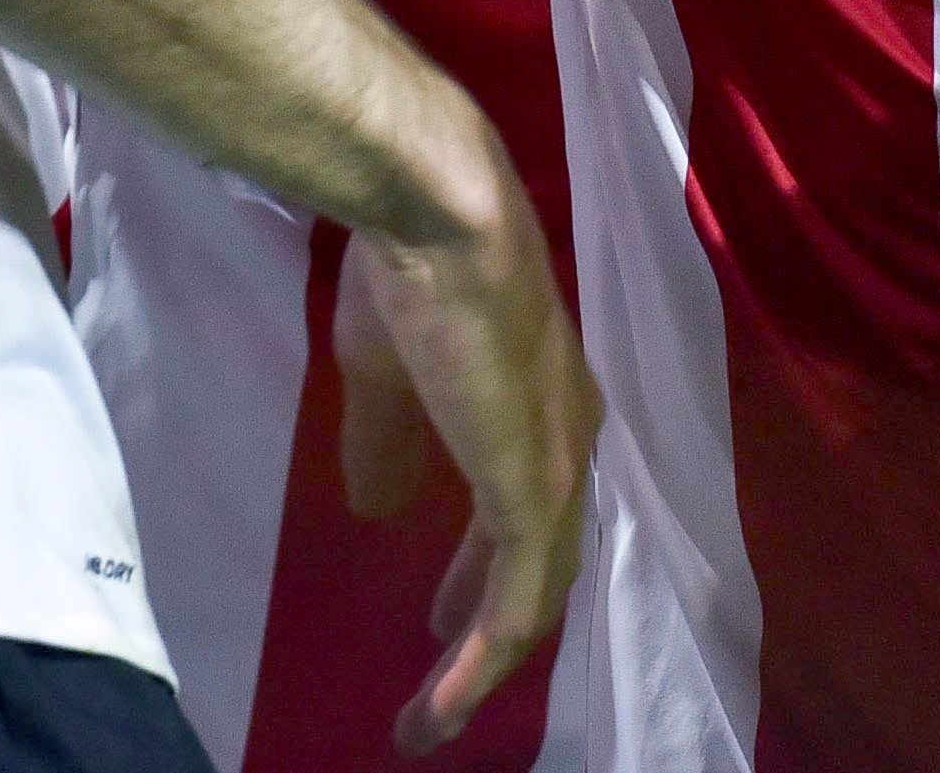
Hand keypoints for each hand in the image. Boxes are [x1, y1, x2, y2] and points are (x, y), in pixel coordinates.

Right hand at [330, 160, 596, 754]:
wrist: (438, 220)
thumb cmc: (409, 274)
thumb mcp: (384, 373)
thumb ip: (386, 441)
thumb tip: (373, 504)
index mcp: (537, 400)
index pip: (524, 506)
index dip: (481, 566)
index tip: (446, 613)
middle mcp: (566, 438)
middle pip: (539, 560)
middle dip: (488, 622)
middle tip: (448, 673)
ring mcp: (558, 468)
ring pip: (533, 596)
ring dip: (483, 667)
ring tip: (433, 719)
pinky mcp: (537, 493)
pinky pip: (517, 604)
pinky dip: (483, 665)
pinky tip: (443, 702)